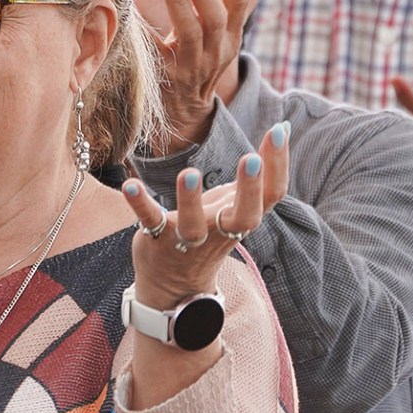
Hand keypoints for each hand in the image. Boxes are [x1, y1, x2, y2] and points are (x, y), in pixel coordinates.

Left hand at [124, 121, 289, 308]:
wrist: (175, 284)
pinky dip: (140, 203)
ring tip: (189, 172)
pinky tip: (130, 184)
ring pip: (192, 225)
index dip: (278, 165)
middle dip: (249, 189)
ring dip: (190, 200)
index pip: (271, 195)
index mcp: (241, 218)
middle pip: (244, 216)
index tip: (278, 131)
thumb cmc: (211, 232)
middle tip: (250, 158)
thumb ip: (257, 173)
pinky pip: (149, 220)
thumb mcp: (235, 204)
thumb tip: (282, 128)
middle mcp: (219, 231)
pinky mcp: (157, 239)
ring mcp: (187, 239)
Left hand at [151, 0, 251, 152]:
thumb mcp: (218, 25)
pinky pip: (155, 51)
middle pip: (215, 17)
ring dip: (179, 2)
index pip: (240, 2)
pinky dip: (145, 29)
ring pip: (190, 33)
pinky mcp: (165, 77)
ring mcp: (191, 67)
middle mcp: (216, 51)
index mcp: (231, 35)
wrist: (186, 111)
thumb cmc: (200, 53)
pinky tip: (131, 6)